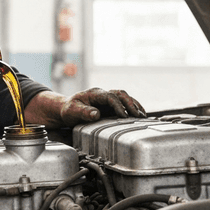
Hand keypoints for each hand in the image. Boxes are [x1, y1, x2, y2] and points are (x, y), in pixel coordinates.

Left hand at [24, 88, 145, 127]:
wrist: (66, 109)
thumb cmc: (68, 110)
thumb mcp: (72, 111)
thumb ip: (83, 112)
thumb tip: (96, 114)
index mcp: (94, 93)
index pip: (110, 96)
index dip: (118, 105)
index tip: (123, 116)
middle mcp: (102, 94)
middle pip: (121, 94)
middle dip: (131, 104)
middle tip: (138, 116)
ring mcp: (107, 98)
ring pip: (124, 97)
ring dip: (134, 105)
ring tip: (143, 116)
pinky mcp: (110, 105)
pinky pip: (124, 103)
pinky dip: (133, 107)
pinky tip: (139, 115)